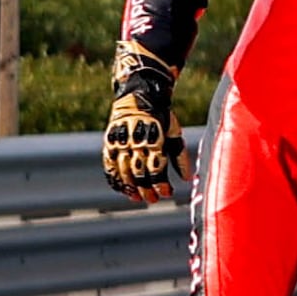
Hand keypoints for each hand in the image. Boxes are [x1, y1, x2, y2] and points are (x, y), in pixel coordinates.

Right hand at [100, 78, 178, 204]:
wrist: (139, 95)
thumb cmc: (162, 117)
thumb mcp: (174, 132)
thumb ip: (180, 155)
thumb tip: (187, 179)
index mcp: (155, 138)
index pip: (157, 167)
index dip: (161, 183)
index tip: (167, 194)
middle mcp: (136, 141)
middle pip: (139, 172)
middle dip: (146, 189)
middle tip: (152, 200)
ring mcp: (120, 142)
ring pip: (123, 171)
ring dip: (131, 188)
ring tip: (137, 198)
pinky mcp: (109, 142)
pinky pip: (109, 165)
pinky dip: (115, 179)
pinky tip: (122, 190)